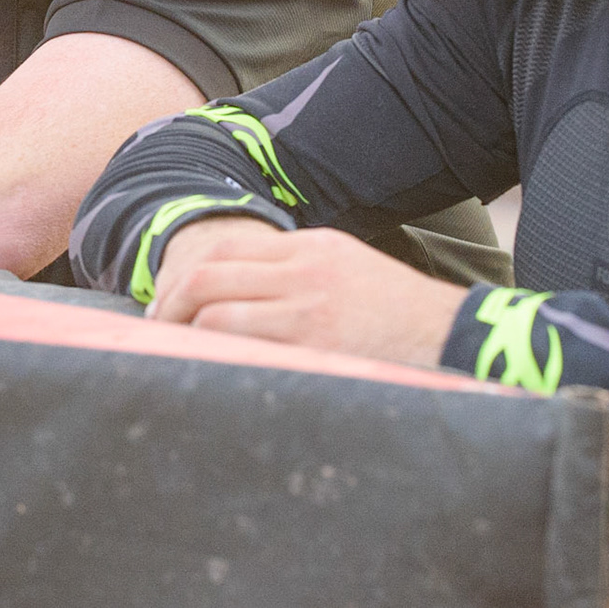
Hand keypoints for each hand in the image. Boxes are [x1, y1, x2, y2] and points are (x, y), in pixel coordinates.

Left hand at [147, 218, 467, 366]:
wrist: (453, 336)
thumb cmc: (401, 315)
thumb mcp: (351, 272)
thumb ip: (304, 275)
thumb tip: (252, 293)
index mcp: (314, 246)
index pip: (229, 248)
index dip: (189, 274)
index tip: (172, 299)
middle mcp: (305, 266)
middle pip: (210, 270)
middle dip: (172, 298)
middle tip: (156, 326)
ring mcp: (307, 302)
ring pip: (215, 306)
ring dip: (182, 327)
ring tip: (171, 348)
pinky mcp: (312, 338)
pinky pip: (239, 338)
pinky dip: (210, 347)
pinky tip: (201, 362)